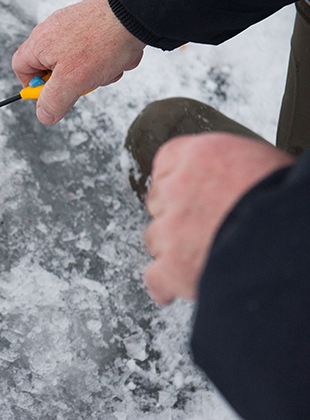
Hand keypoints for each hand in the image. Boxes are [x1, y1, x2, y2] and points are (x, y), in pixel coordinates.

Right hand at [12, 0, 144, 123]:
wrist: (135, 12)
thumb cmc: (102, 41)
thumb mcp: (72, 81)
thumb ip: (53, 101)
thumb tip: (44, 114)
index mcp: (40, 43)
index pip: (21, 68)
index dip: (33, 86)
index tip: (51, 96)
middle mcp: (53, 31)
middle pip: (52, 68)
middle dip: (72, 81)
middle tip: (85, 82)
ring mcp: (74, 26)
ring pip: (78, 62)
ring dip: (95, 72)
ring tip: (108, 66)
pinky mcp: (93, 23)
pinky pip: (95, 51)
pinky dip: (107, 59)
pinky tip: (118, 56)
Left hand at [144, 133, 293, 304]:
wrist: (290, 234)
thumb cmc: (286, 197)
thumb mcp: (260, 162)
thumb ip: (230, 169)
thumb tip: (230, 181)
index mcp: (200, 155)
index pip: (168, 162)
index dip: (180, 182)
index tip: (189, 192)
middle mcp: (177, 188)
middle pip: (160, 202)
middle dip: (177, 215)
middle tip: (203, 226)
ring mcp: (171, 228)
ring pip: (155, 239)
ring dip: (173, 248)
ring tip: (203, 255)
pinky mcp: (173, 267)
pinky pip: (155, 278)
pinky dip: (164, 285)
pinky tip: (172, 289)